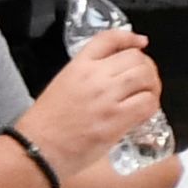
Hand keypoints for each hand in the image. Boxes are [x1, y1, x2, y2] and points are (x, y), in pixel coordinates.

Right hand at [17, 32, 162, 185]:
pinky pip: (147, 103)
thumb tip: (117, 75)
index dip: (129, 38)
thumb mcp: (62, 85)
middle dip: (146, 67)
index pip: (109, 39)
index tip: (140, 43)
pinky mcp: (116, 119)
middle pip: (136, 58)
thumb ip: (88, 76)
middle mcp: (94, 77)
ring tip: (147, 95)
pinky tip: (143, 113)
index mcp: (78, 66)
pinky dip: (151, 105)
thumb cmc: (44, 124)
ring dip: (152, 85)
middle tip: (145, 81)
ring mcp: (106, 97)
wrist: (35, 150)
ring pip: (145, 76)